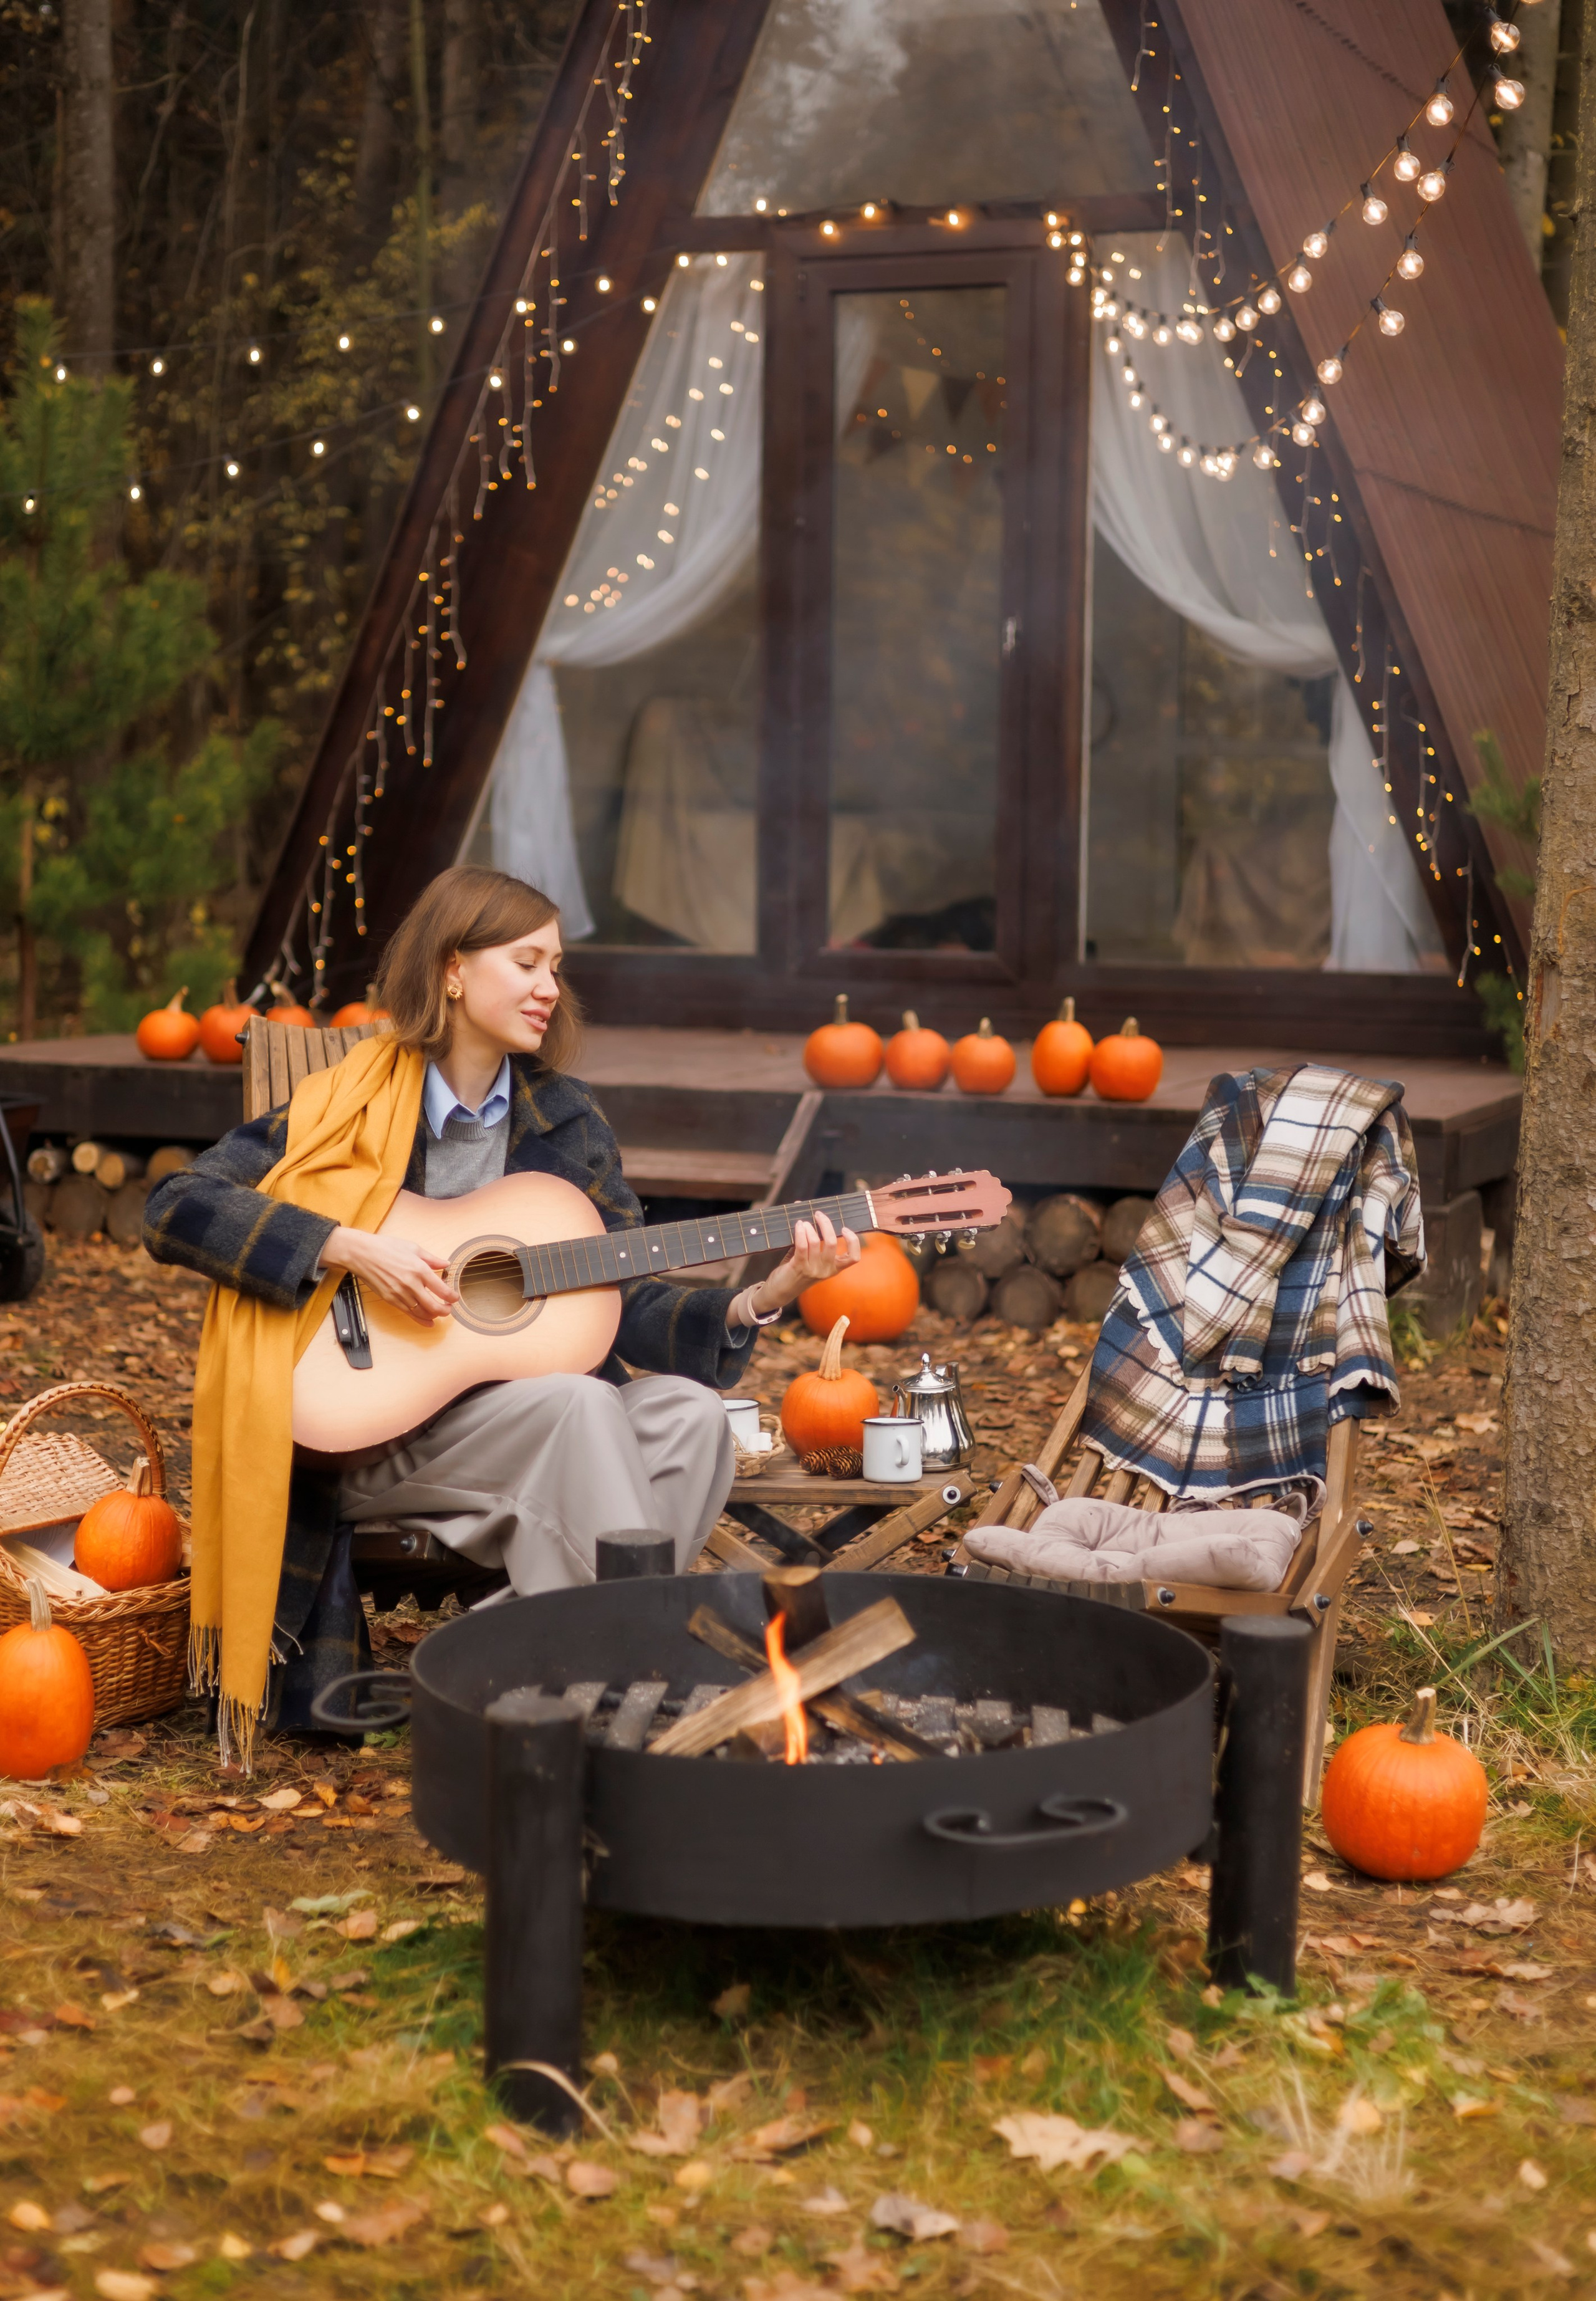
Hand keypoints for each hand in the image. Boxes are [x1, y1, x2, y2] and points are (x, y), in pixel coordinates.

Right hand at [323, 1226, 458, 1325]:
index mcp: (419, 1269)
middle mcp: (411, 1284)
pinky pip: (409, 1314)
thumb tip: (446, 1264)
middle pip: (434, 1306)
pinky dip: (421, 1320)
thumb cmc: (386, 1247)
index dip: (452, 1297)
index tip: (455, 1297)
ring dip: (434, 1316)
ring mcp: (400, 1294)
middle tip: (449, 1308)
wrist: (362, 1254)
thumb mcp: (413, 1248)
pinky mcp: (391, 1299)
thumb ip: (431, 1259)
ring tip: (440, 1313)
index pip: (442, 1290)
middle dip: (446, 1310)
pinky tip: (428, 1322)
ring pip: (422, 1313)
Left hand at [740, 1208, 860, 1322]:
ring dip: (809, 1227)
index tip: (845, 1228)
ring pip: (815, 1242)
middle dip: (825, 1224)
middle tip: (818, 1214)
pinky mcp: (798, 1267)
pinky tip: (798, 1226)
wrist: (781, 1291)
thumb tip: (810, 1212)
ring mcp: (813, 1270)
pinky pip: (802, 1245)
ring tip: (803, 1222)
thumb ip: (813, 1241)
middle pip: (831, 1242)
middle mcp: (826, 1270)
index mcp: (833, 1269)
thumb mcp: (811, 1260)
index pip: (853, 1257)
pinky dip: (800, 1232)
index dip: (853, 1241)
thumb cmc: (796, 1272)